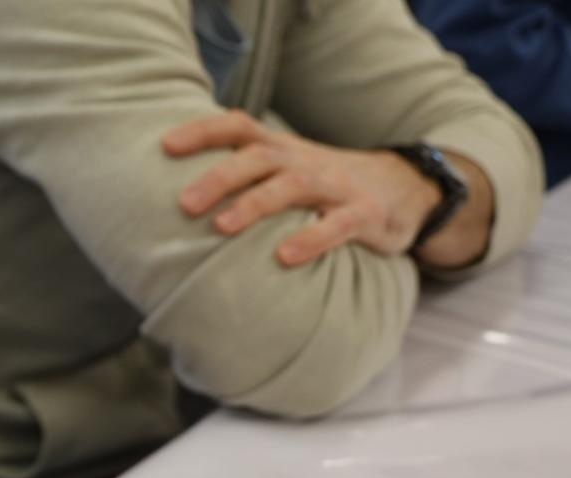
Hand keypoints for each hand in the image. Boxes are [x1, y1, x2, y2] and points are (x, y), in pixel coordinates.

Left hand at [164, 109, 439, 266]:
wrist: (405, 189)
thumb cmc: (324, 186)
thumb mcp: (284, 170)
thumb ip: (242, 173)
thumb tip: (175, 195)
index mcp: (281, 150)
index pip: (239, 127)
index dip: (203, 131)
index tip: (165, 146)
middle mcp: (304, 162)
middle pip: (259, 158)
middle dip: (220, 177)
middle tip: (183, 204)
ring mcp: (337, 187)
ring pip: (293, 186)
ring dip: (254, 205)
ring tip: (221, 228)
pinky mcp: (365, 215)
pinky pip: (338, 225)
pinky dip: (312, 239)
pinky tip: (284, 258)